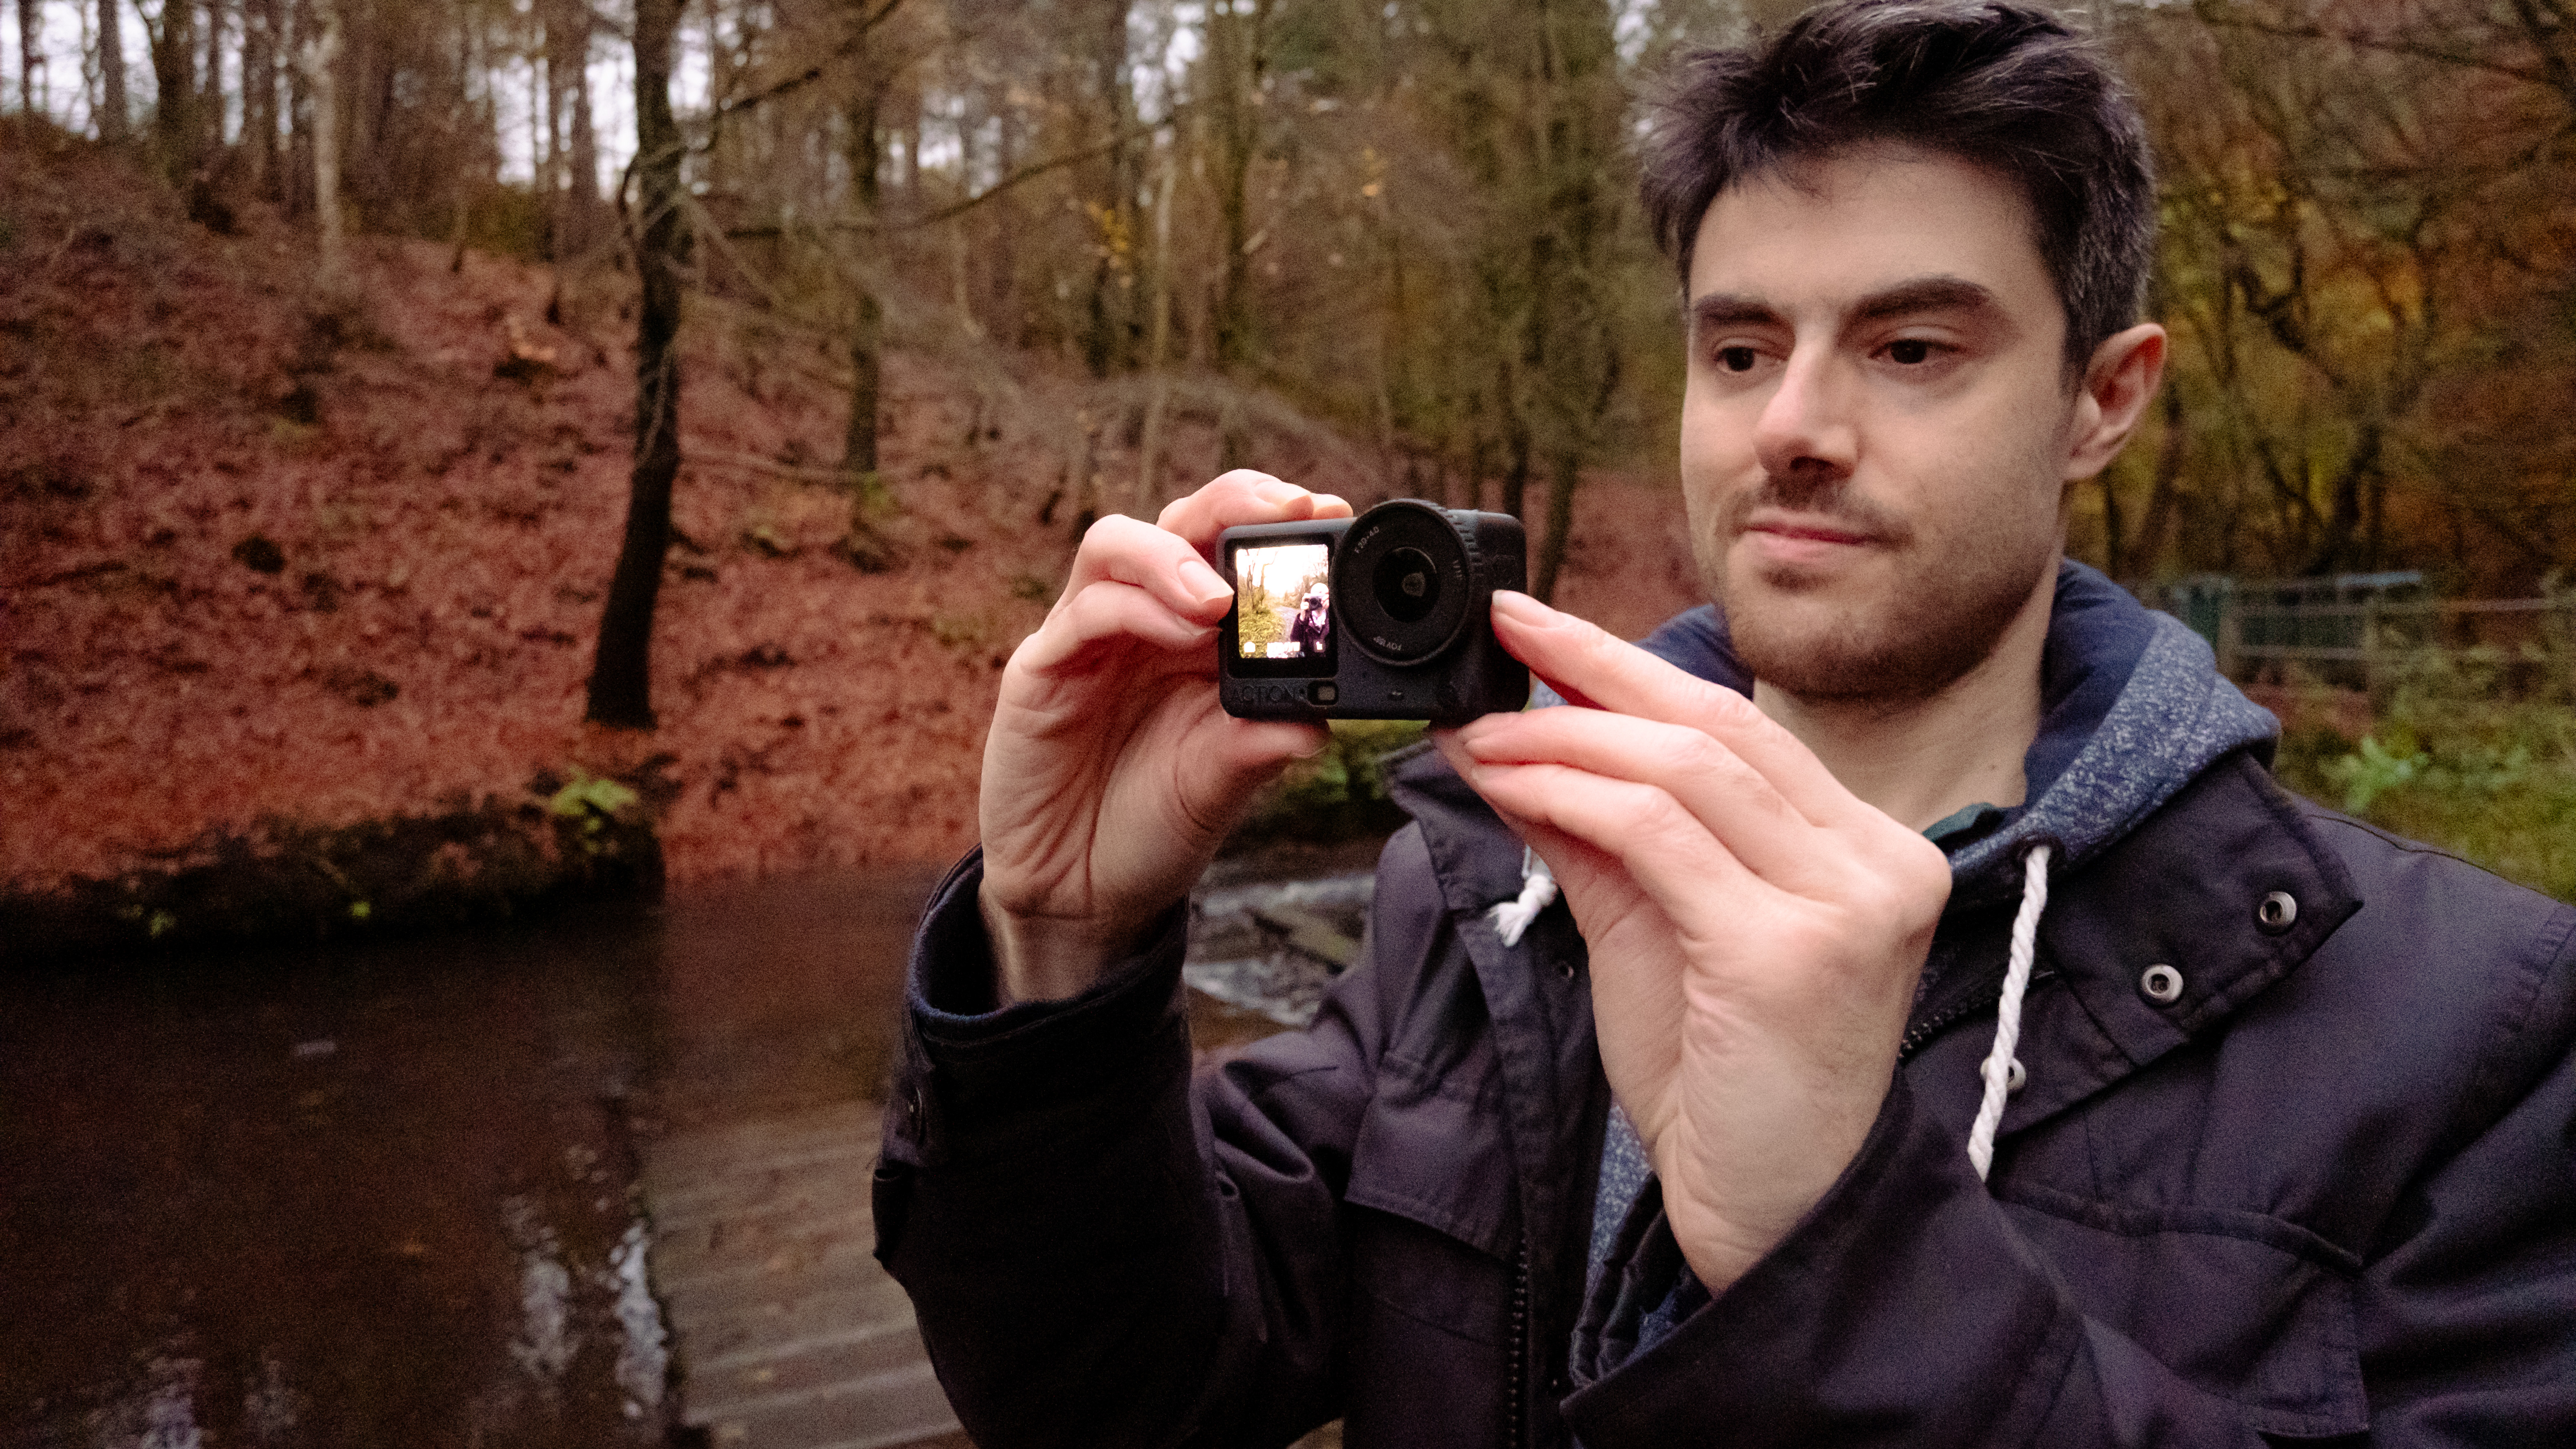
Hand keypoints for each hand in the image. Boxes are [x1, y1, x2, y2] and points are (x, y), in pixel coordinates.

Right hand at [977, 473, 1351, 1003]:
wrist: (1083, 897)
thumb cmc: (1154, 827)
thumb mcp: (1224, 783)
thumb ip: (1264, 741)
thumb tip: (1324, 721)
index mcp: (1196, 635)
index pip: (1230, 544)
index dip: (1276, 518)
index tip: (1330, 512)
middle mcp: (1143, 620)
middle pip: (1179, 519)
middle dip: (1236, 502)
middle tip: (1290, 513)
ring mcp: (1087, 639)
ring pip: (1117, 544)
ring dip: (1177, 556)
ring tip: (1223, 598)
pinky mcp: (1039, 671)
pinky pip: (1080, 614)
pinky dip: (1135, 609)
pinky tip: (1180, 635)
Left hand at [1435, 592, 1949, 1290]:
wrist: (1770, 1219)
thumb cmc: (1722, 1085)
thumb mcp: (1651, 931)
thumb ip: (1597, 835)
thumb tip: (1514, 740)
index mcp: (1863, 850)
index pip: (1736, 727)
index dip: (1631, 666)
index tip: (1537, 627)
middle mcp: (1877, 863)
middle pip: (1718, 726)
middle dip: (1594, 669)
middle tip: (1498, 633)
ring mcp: (1845, 906)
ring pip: (1687, 769)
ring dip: (1564, 736)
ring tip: (1480, 729)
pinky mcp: (1790, 953)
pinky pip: (1658, 836)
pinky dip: (1570, 795)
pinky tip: (1506, 783)